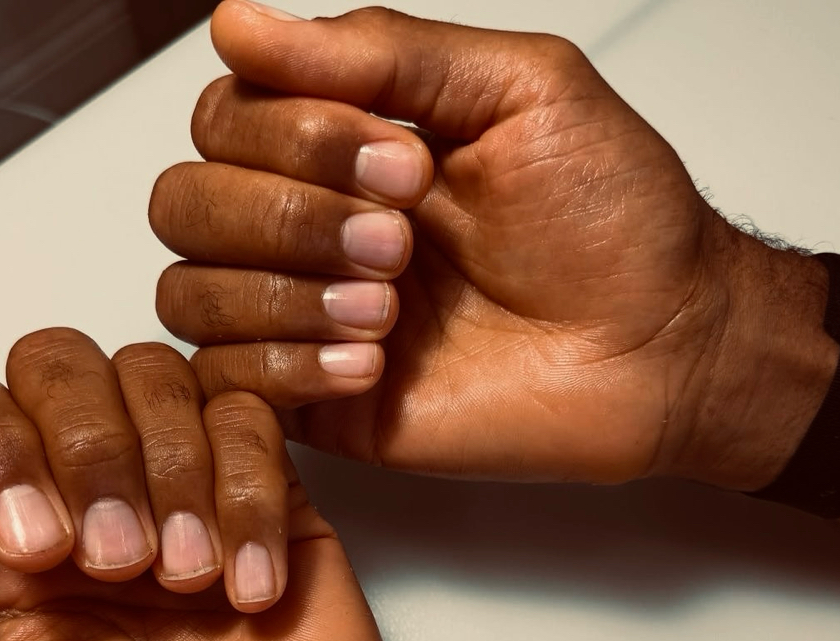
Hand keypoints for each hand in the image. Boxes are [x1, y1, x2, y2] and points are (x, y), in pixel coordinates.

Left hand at [0, 330, 489, 640]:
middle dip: (83, 447)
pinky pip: (251, 421)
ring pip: (157, 375)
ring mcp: (186, 497)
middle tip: (111, 562)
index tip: (32, 546)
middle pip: (59, 366)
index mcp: (1, 556)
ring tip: (185, 581)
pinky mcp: (273, 503)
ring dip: (170, 474)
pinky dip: (247, 495)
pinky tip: (246, 590)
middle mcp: (91, 506)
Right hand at [150, 2, 833, 489]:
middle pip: (183, 205)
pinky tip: (374, 364)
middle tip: (396, 240)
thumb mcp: (518, 89)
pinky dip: (286, 367)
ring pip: (189, 294)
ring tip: (393, 311)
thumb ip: (381, 48)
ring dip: (285, 295)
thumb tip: (238, 20)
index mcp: (348, 150)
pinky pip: (231, 385)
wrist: (657, 348)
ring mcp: (308, 320)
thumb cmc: (610, 222)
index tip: (408, 164)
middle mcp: (312, 231)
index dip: (292, 137)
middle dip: (284, 217)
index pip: (225, 120)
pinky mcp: (322, 403)